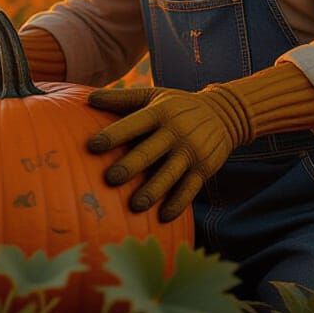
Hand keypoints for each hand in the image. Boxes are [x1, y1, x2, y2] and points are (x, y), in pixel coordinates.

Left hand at [86, 85, 251, 222]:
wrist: (224, 114)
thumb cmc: (177, 106)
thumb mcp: (153, 96)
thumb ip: (122, 99)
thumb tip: (89, 98)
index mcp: (160, 112)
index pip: (134, 123)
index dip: (114, 134)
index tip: (92, 146)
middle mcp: (175, 132)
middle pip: (150, 151)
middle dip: (130, 166)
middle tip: (110, 179)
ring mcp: (191, 151)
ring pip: (169, 174)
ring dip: (152, 191)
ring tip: (135, 205)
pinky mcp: (204, 168)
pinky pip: (190, 189)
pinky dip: (177, 203)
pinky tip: (163, 216)